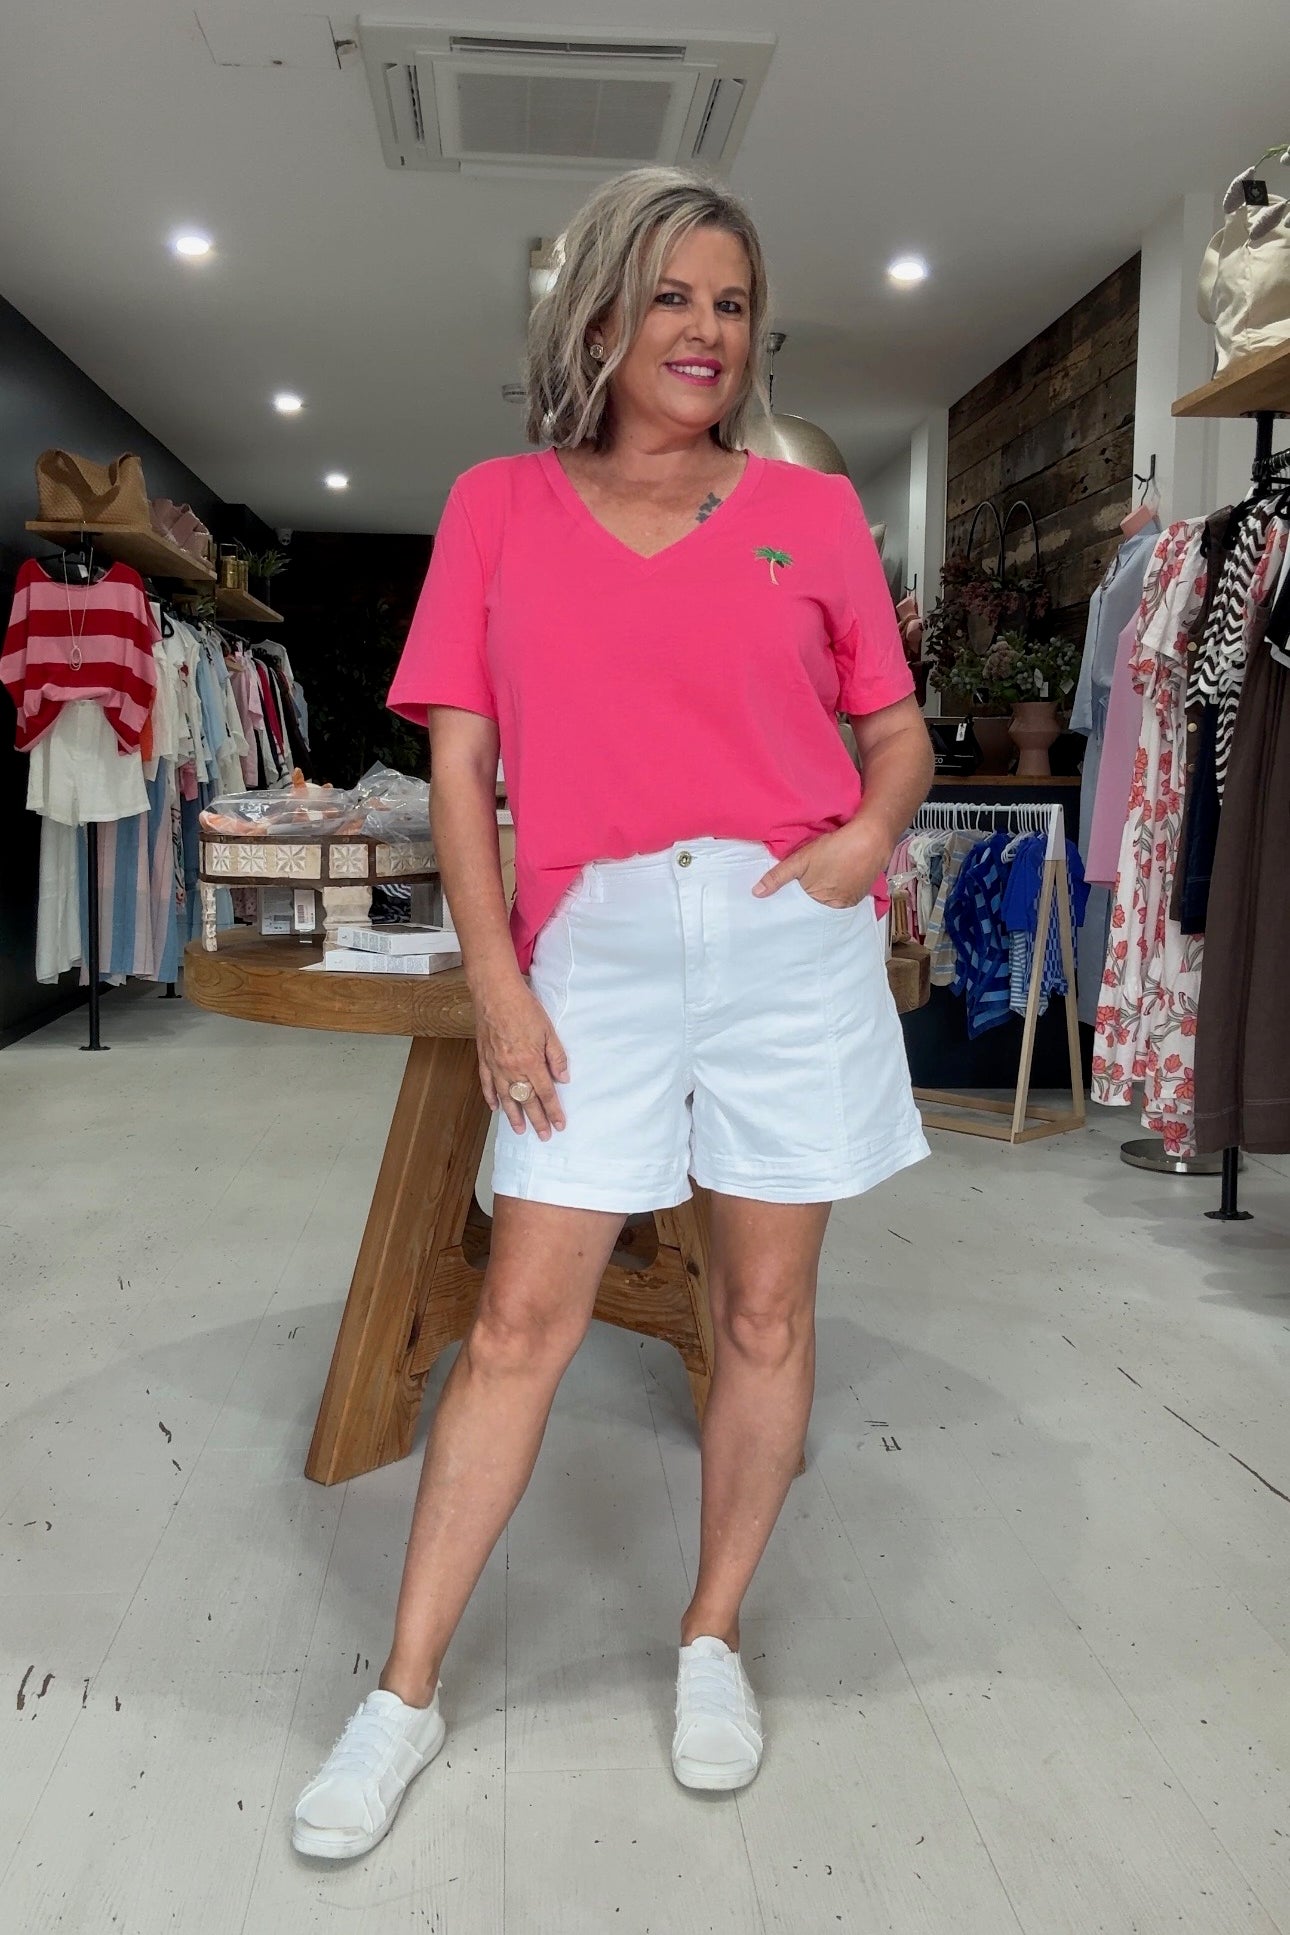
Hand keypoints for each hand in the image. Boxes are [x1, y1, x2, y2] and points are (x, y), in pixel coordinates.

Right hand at [474, 973, 568, 1138]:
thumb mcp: (549, 1030)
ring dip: (513, 1115)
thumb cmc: (524, 1007)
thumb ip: (556, 1056)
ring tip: (519, 1129)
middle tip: (543, 1135)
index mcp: (531, 1062)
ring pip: (506, 1097)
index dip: (553, 1111)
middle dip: (536, 1120)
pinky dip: (491, 1097)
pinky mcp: (484, 1059)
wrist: (495, 992)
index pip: (545, 1093)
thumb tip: (563, 1078)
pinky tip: (496, 1108)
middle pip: (526, 1100)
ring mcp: (495, 1065)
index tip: (559, 1124)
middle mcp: (512, 1068)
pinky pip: (487, 1084)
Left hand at [753, 819, 890, 909]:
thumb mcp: (800, 860)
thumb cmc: (834, 848)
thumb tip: (756, 893)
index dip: (793, 904)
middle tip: (801, 888)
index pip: (802, 910)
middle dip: (808, 901)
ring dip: (824, 895)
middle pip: (817, 907)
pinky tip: (834, 879)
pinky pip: (845, 896)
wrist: (872, 837)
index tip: (785, 899)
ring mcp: (852, 900)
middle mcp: (838, 907)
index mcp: (821, 903)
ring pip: (831, 901)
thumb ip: (777, 877)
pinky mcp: (863, 891)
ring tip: (818, 882)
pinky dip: (837, 890)